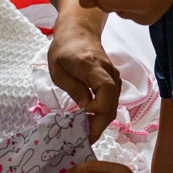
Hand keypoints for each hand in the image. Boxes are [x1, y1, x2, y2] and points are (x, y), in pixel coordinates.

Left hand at [47, 24, 119, 142]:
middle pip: (112, 103)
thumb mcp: (58, 70)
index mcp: (93, 67)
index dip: (97, 108)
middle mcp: (108, 72)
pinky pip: (111, 101)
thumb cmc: (63, 50)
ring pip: (113, 104)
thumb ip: (74, 88)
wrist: (77, 32)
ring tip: (85, 134)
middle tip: (84, 139)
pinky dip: (102, 114)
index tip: (82, 118)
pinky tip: (90, 122)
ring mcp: (113, 77)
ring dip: (101, 121)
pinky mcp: (113, 81)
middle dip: (100, 124)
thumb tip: (86, 108)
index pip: (106, 91)